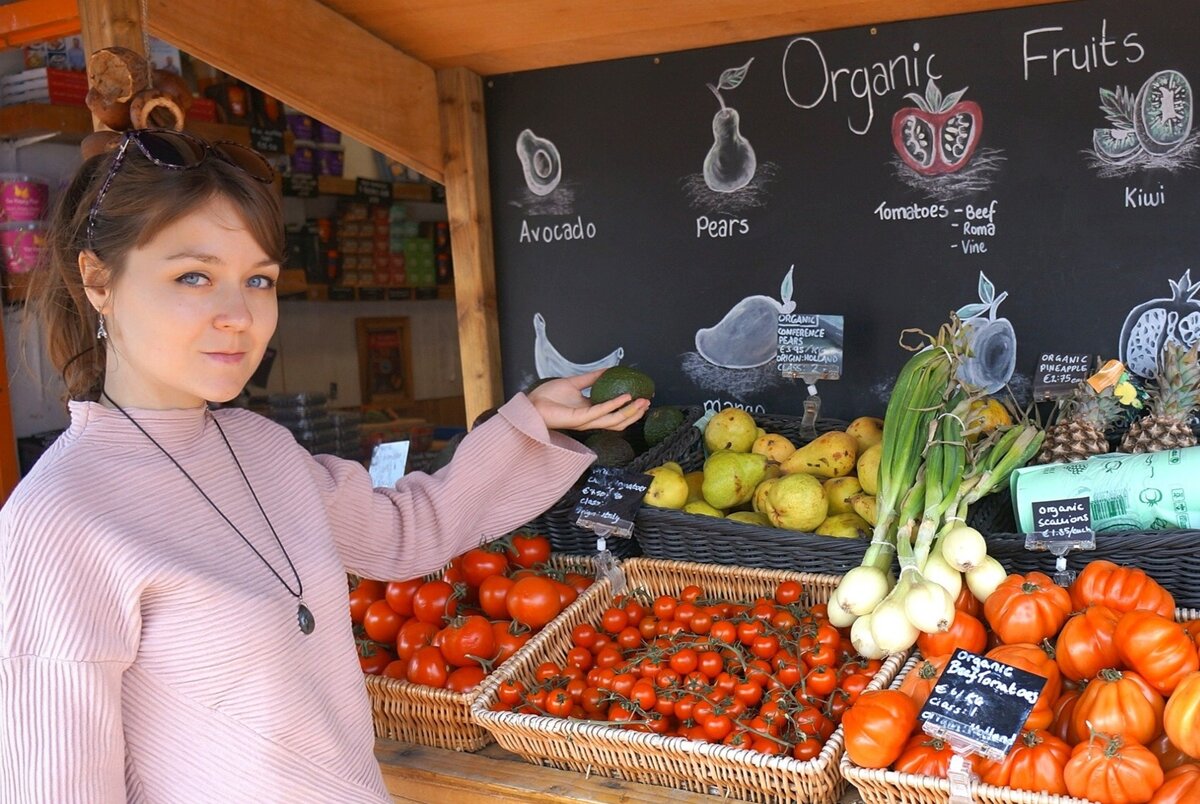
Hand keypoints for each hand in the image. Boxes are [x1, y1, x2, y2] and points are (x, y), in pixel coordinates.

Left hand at [526, 369, 649, 431]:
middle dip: (635, 413)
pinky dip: (614, 405)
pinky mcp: (580, 418)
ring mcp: (587, 420)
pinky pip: (601, 412)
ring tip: (643, 401)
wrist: (533, 403)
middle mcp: (591, 418)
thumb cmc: (548, 397)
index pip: (615, 414)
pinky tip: (625, 397)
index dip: (630, 409)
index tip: (642, 398)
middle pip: (619, 421)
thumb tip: (607, 370)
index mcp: (590, 411)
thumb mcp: (574, 383)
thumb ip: (591, 378)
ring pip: (614, 420)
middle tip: (648, 402)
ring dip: (630, 412)